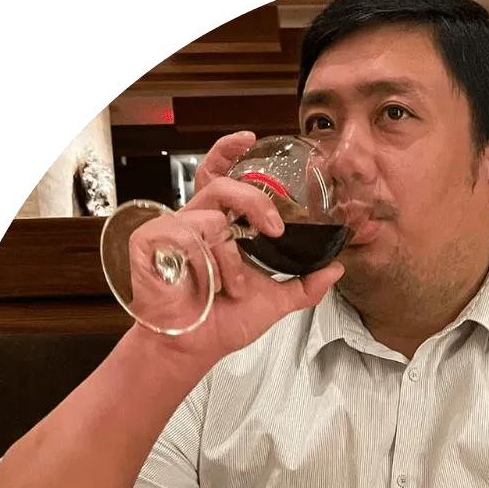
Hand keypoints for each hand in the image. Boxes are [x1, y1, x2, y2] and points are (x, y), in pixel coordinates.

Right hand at [127, 131, 342, 368]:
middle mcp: (196, 222)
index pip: (221, 176)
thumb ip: (306, 284)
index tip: (250, 139)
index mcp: (220, 226)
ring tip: (233, 287)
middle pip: (221, 185)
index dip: (229, 151)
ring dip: (231, 257)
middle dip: (254, 200)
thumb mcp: (274, 301)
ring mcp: (172, 230)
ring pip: (210, 218)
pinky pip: (188, 237)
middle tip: (275, 228)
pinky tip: (210, 287)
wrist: (194, 349)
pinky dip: (208, 266)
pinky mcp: (151, 243)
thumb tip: (337, 268)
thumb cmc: (223, 322)